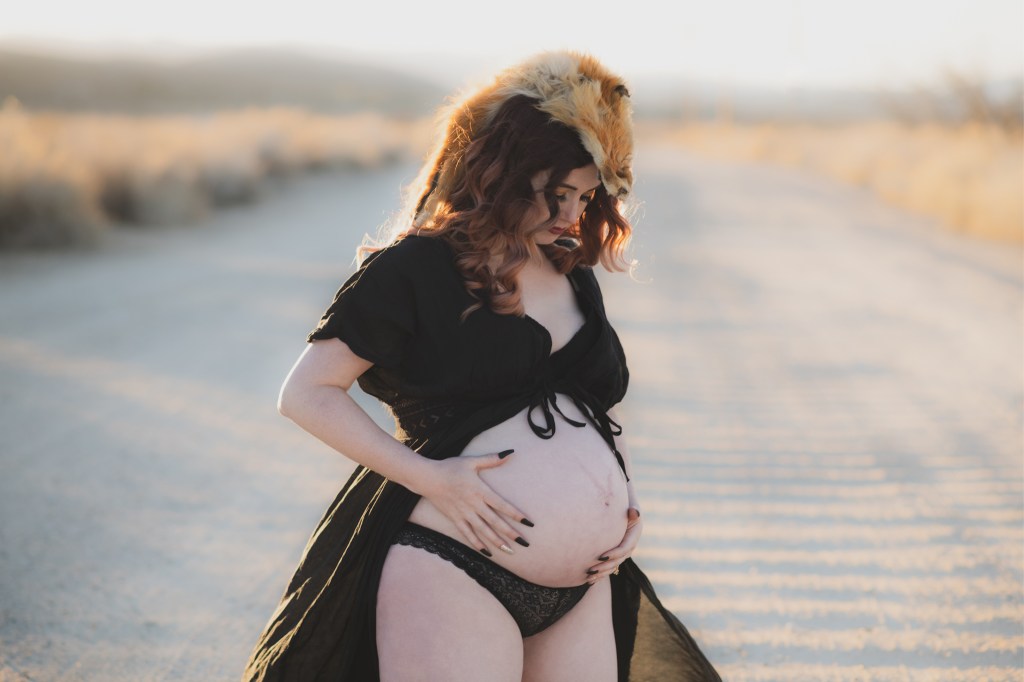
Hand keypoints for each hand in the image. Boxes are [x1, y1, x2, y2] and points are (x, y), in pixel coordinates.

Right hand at [417, 450, 533, 556]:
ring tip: (510, 551)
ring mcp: (464, 513)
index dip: (516, 514)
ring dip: (497, 542)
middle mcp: (473, 504)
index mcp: (480, 490)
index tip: (528, 523)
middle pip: (495, 521)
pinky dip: (477, 543)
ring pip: (483, 531)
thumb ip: (491, 459)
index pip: (502, 505)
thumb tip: (510, 452)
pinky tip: (486, 552)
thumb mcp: (471, 462)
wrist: (427, 478)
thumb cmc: (450, 467)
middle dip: (510, 533)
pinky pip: (467, 534)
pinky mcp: (455, 519)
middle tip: (525, 543)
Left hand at [585, 507, 641, 583]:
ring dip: (602, 573)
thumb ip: (633, 508)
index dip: (614, 553)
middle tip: (591, 569)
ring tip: (588, 577)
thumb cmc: (623, 502)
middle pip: (618, 560)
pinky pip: (609, 566)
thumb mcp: (630, 503)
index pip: (625, 547)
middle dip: (605, 566)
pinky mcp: (615, 553)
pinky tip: (589, 580)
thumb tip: (635, 512)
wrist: (621, 504)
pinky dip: (600, 574)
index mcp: (634, 534)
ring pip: (613, 566)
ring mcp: (623, 550)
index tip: (600, 556)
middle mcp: (630, 544)